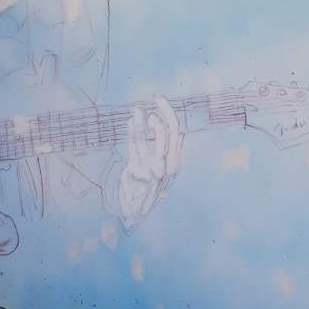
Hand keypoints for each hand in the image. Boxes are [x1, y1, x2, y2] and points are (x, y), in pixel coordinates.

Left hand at [117, 95, 182, 225]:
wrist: (135, 212)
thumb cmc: (148, 189)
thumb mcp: (163, 172)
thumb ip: (169, 154)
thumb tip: (178, 134)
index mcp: (174, 163)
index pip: (175, 132)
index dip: (168, 114)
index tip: (159, 100)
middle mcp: (166, 166)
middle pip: (168, 132)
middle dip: (164, 110)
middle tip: (156, 96)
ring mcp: (151, 168)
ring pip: (150, 138)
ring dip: (142, 121)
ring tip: (137, 108)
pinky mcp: (136, 171)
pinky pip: (135, 146)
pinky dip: (133, 131)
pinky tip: (130, 121)